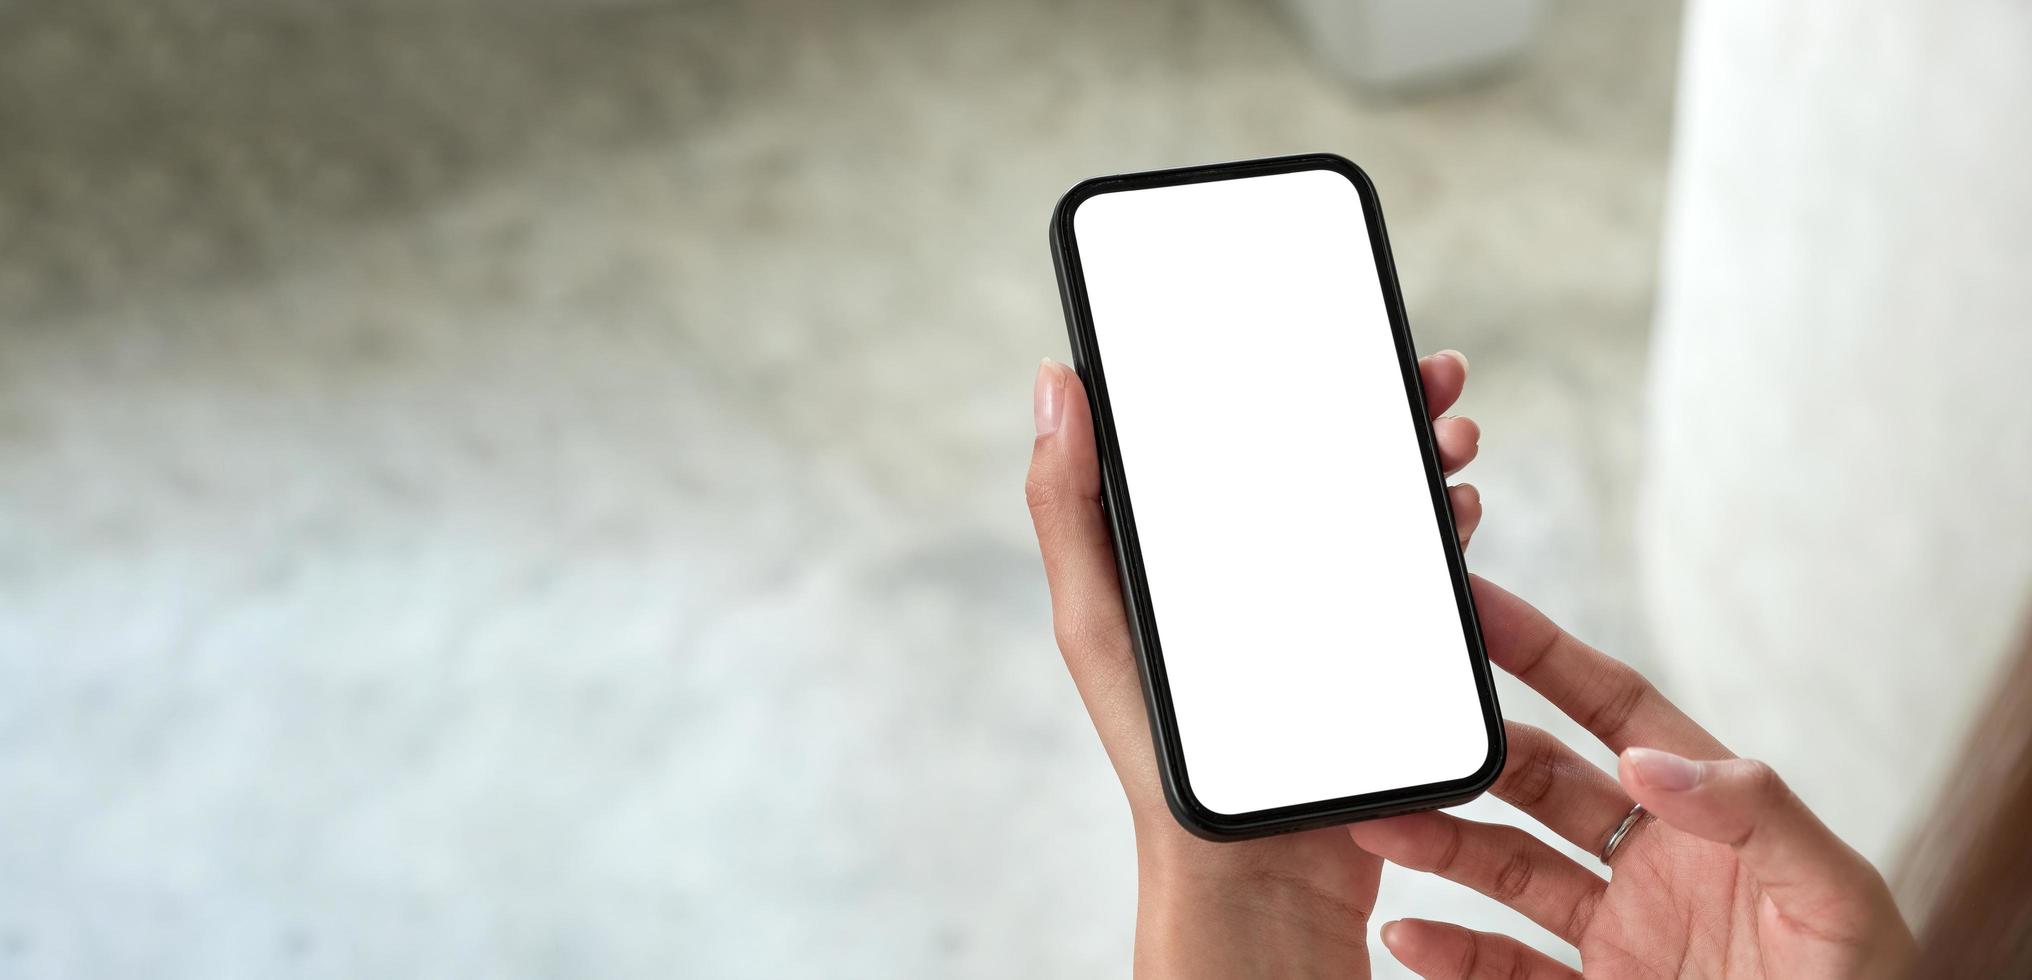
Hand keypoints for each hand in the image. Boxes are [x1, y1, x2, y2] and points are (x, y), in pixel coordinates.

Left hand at [1025, 350, 1483, 976]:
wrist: (1255, 869)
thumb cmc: (1159, 753)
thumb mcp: (1099, 620)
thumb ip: (1070, 509)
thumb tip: (1055, 382)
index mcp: (1183, 546)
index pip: (1223, 433)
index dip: (1262, 365)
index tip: (1302, 318)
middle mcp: (1251, 563)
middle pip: (1314, 452)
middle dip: (1373, 399)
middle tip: (1417, 365)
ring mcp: (1314, 601)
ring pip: (1373, 499)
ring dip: (1418, 453)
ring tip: (1450, 427)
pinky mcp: (1369, 644)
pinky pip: (1414, 569)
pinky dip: (1441, 529)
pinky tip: (1459, 510)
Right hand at [1348, 578, 1916, 977]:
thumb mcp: (1835, 896)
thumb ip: (1759, 813)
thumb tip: (1648, 757)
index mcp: (1713, 816)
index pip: (1615, 710)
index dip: (1546, 654)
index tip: (1481, 609)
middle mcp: (1656, 864)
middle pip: (1540, 785)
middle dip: (1473, 757)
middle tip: (1411, 739)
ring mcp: (1621, 933)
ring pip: (1507, 869)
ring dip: (1442, 844)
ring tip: (1383, 826)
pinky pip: (1503, 968)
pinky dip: (1450, 952)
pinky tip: (1409, 934)